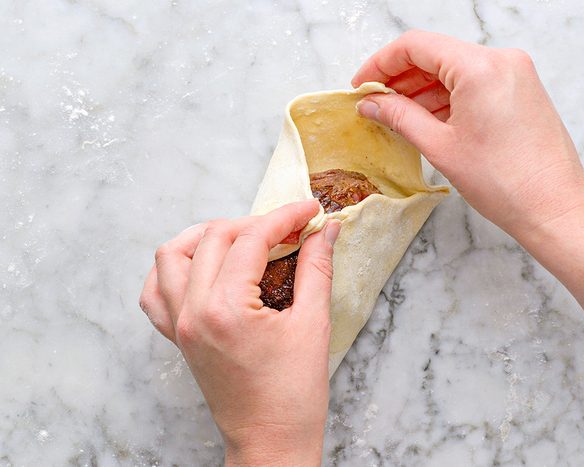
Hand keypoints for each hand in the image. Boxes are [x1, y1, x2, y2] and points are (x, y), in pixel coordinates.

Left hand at [139, 200, 339, 465]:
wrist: (270, 441)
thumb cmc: (294, 395)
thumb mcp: (314, 324)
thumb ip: (317, 268)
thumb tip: (326, 231)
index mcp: (226, 309)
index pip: (252, 240)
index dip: (285, 218)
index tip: (309, 210)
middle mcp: (193, 312)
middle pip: (213, 237)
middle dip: (254, 224)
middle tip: (289, 229)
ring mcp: (179, 325)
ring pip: (173, 255)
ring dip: (208, 236)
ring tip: (244, 239)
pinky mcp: (177, 337)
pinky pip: (156, 290)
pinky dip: (175, 268)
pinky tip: (203, 266)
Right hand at [352, 30, 583, 240]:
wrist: (554, 206)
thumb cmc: (504, 182)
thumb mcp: (440, 147)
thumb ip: (400, 117)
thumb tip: (371, 104)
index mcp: (480, 67)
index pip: (416, 46)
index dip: (381, 64)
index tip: (361, 85)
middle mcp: (502, 60)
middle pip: (436, 55)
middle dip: (401, 78)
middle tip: (375, 103)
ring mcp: (516, 74)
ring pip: (455, 69)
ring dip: (423, 89)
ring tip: (397, 116)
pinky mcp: (522, 90)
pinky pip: (475, 82)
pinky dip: (448, 97)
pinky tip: (427, 118)